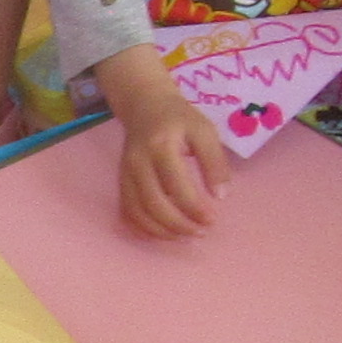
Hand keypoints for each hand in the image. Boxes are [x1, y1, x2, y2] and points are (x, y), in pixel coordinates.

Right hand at [96, 46, 229, 238]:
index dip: (194, 208)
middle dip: (179, 225)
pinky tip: (162, 233)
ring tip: (184, 236)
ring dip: (162, 231)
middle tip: (200, 232)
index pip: (177, 186)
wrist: (145, 106)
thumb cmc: (179, 119)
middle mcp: (138, 162)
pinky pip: (127, 212)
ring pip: (138, 212)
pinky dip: (143, 228)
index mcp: (161, 146)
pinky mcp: (121, 182)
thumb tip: (220, 197)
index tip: (212, 219)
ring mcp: (125, 174)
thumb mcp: (204, 132)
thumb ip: (215, 163)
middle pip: (154, 204)